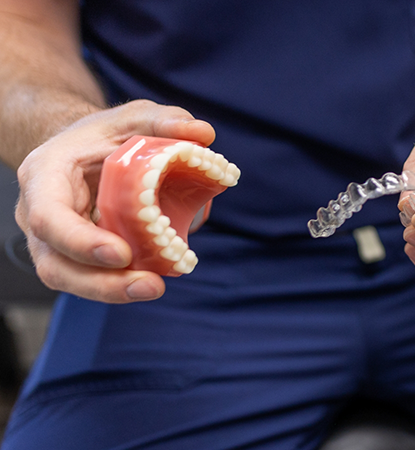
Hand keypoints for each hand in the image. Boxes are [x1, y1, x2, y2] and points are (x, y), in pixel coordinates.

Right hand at [15, 100, 215, 302]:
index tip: (122, 253)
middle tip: (150, 285)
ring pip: (70, 278)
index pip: (48, 216)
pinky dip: (120, 283)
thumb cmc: (105, 135)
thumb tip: (204, 133)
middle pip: (55, 262)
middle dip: (100, 283)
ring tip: (154, 288)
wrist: (85, 152)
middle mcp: (40, 213)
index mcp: (46, 175)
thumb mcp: (133, 118)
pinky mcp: (76, 255)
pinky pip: (90, 277)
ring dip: (112, 291)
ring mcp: (54, 239)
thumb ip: (165, 120)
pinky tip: (152, 281)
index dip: (80, 241)